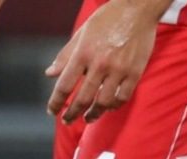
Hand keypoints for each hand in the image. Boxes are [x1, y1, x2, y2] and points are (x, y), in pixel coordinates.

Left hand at [46, 0, 163, 122]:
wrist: (137, 9)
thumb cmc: (108, 19)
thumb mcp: (82, 33)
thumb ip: (65, 55)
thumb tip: (50, 74)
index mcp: (83, 53)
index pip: (65, 85)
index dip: (56, 102)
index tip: (52, 111)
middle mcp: (99, 64)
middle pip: (83, 99)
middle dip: (73, 114)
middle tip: (68, 121)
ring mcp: (119, 70)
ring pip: (103, 102)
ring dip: (94, 114)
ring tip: (88, 118)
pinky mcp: (134, 73)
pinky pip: (122, 98)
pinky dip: (113, 106)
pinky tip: (108, 108)